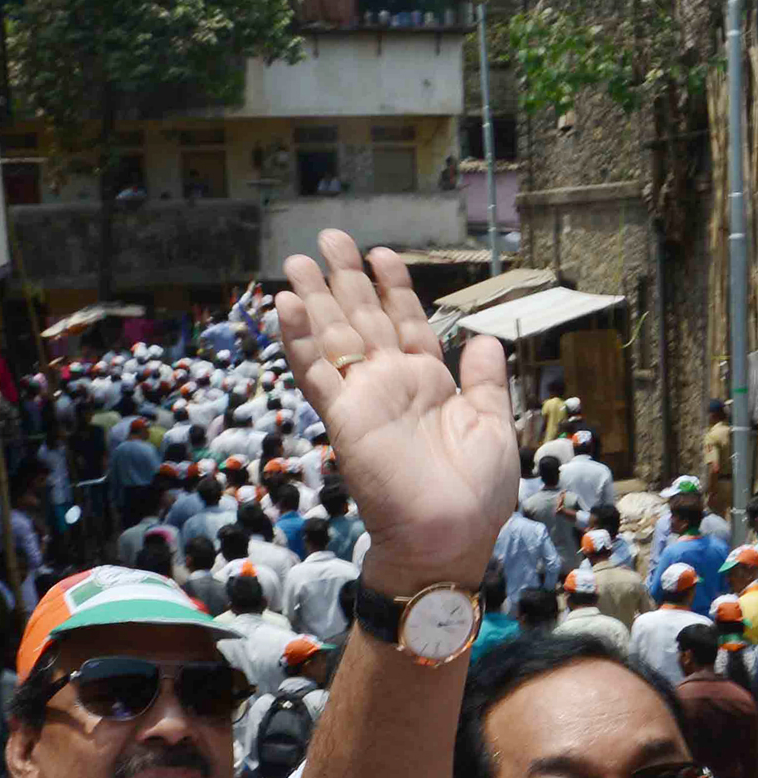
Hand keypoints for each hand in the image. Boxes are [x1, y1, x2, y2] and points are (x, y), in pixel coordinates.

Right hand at [279, 231, 517, 590]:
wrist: (449, 539)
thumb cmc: (476, 494)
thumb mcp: (493, 425)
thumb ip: (486, 380)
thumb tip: (485, 336)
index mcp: (428, 383)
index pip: (404, 322)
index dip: (393, 287)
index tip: (382, 254)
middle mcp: (391, 383)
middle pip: (362, 318)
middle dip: (345, 278)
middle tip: (328, 238)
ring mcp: (364, 398)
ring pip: (334, 336)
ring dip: (315, 298)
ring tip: (297, 259)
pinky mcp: (345, 418)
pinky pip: (317, 373)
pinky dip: (299, 339)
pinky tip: (284, 304)